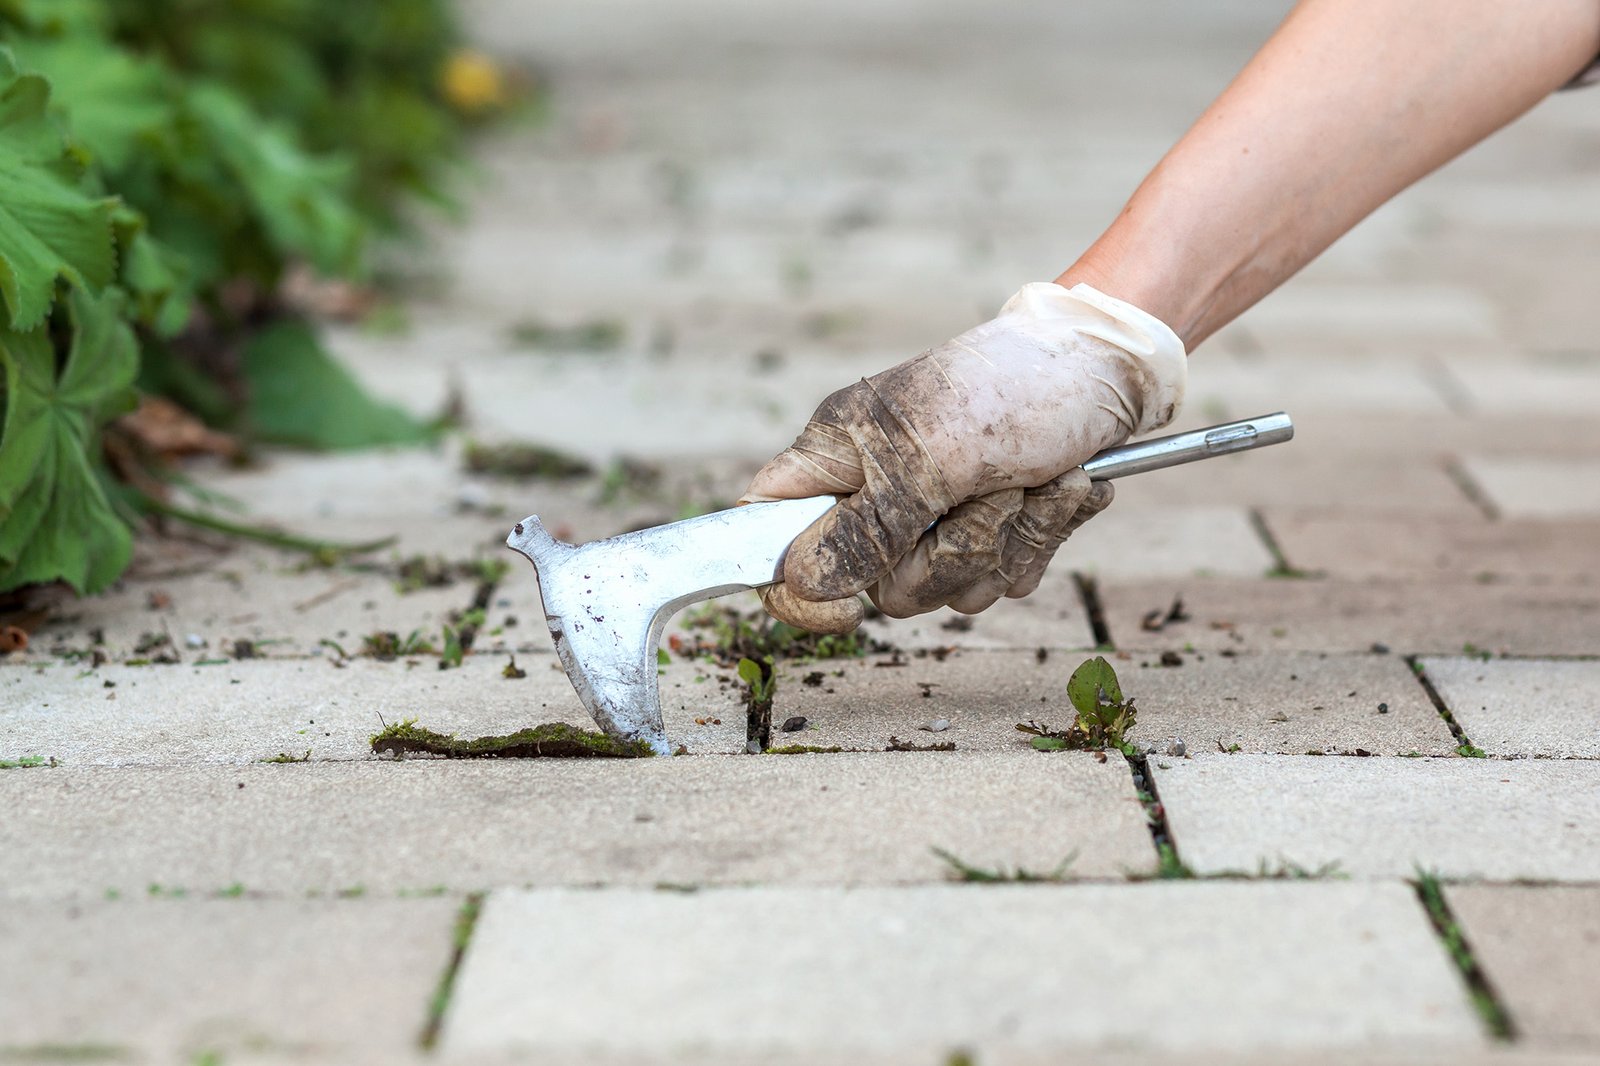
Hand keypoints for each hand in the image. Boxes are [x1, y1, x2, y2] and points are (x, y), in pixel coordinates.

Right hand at [742, 282, 1185, 631]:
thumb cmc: (1010, 386)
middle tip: (984, 488)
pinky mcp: (996, 530)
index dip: (791, 584)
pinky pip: (1007, 577)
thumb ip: (865, 527)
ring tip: (1029, 476)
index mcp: (838, 456)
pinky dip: (1043, 534)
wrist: (1109, 368)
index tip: (847, 606)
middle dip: (950, 550)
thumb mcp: (929, 457)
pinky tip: (1058, 484)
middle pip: (880, 585)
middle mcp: (879, 491)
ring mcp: (939, 517)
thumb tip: (803, 580)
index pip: (767, 531)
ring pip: (952, 589)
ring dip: (1008, 537)